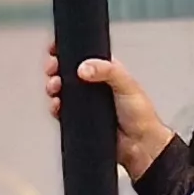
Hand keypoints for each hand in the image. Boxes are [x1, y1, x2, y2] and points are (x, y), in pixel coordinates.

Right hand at [46, 48, 174, 179]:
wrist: (139, 145)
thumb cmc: (141, 115)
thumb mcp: (126, 84)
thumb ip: (107, 71)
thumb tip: (84, 67)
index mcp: (107, 72)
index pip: (84, 56)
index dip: (69, 51)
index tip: (58, 49)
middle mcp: (95, 85)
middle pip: (68, 71)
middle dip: (56, 67)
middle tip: (53, 67)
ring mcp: (86, 102)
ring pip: (62, 89)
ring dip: (54, 85)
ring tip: (54, 86)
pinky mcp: (80, 118)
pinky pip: (62, 110)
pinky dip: (55, 106)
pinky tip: (57, 104)